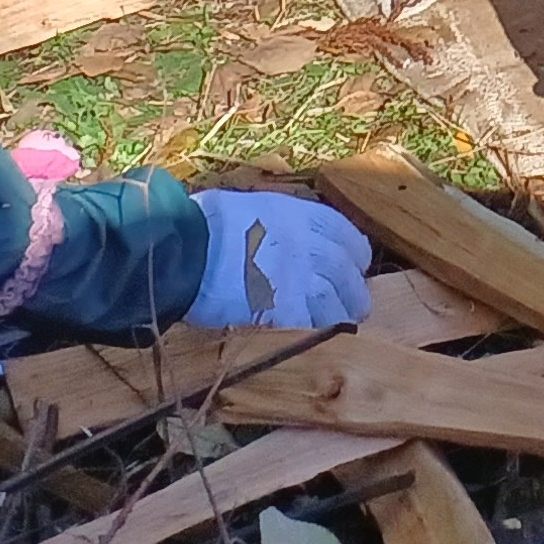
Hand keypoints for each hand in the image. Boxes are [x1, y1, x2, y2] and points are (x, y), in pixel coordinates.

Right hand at [186, 190, 373, 329]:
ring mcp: (298, 277)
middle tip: (355, 304)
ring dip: (341, 314)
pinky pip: (310, 323)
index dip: (354, 255)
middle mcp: (308, 244)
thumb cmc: (208, 223)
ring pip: (335, 300)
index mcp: (301, 215)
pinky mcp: (283, 308)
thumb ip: (278, 223)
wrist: (188, 249)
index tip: (354, 267)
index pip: (347, 235)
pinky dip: (315, 330)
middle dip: (354, 290)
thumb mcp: (252, 207)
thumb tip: (281, 234)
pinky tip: (314, 335)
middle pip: (347, 271)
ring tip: (342, 324)